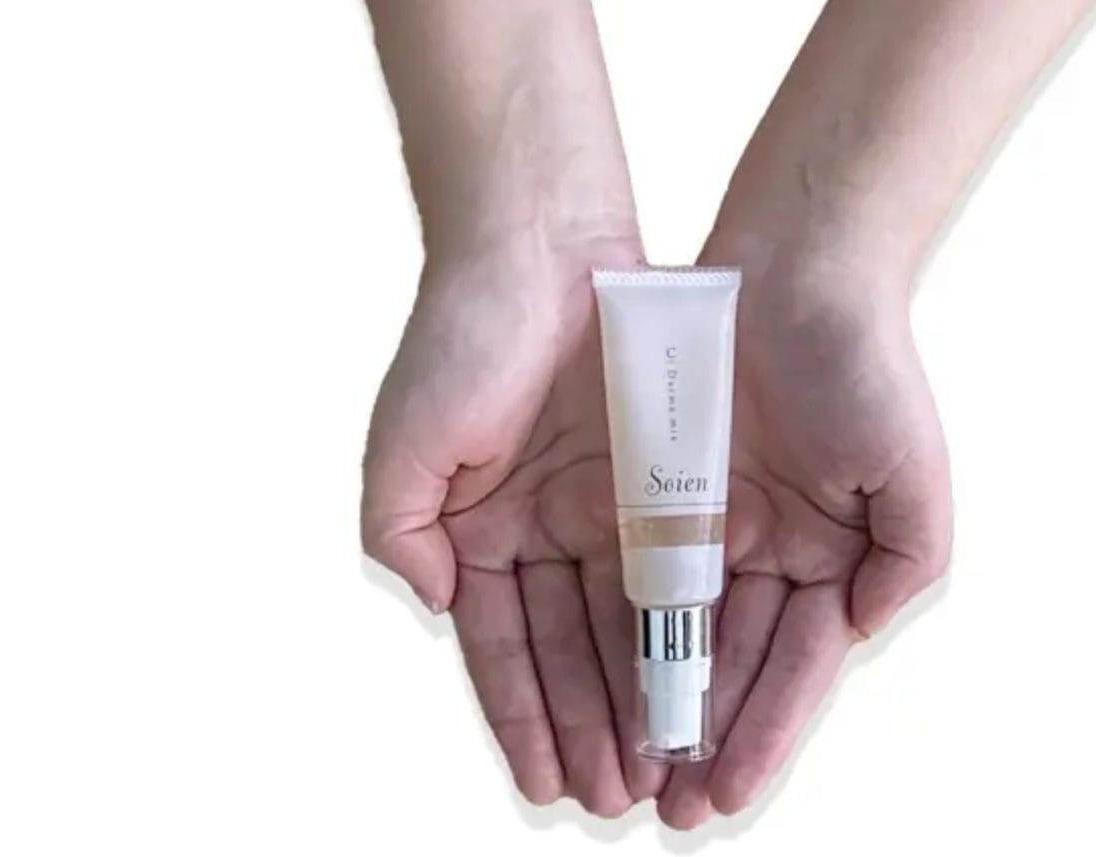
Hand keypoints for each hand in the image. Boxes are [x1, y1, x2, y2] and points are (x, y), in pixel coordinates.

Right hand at [361, 235, 667, 816]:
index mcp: (477, 534)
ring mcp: (604, 509)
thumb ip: (399, 534)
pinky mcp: (660, 480)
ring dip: (638, 697)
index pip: (501, 650)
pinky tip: (696, 684)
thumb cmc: (464, 337)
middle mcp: (542, 532)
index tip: (545, 783)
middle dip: (590, 727)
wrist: (543, 245)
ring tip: (661, 766)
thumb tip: (438, 604)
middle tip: (618, 796)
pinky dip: (681, 630)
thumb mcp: (404, 446)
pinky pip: (674, 568)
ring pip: (625, 624)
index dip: (523, 718)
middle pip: (569, 651)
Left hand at [658, 242, 953, 826]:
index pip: (792, 668)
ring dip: (646, 704)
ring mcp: (703, 521)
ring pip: (667, 633)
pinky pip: (619, 571)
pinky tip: (589, 685)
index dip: (762, 734)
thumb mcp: (912, 470)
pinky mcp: (646, 488)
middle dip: (699, 739)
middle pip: (726, 664)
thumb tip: (854, 632)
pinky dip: (605, 631)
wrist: (790, 262)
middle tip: (666, 808)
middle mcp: (763, 551)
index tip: (728, 794)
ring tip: (619, 773)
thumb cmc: (862, 361)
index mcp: (825, 558)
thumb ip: (905, 561)